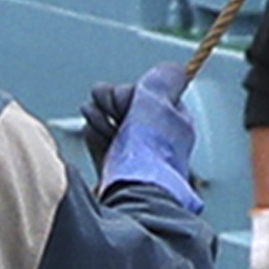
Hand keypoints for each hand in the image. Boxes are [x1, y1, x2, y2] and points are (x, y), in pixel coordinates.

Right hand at [96, 65, 198, 210]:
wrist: (132, 198)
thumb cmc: (149, 154)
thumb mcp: (159, 105)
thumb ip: (162, 82)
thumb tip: (172, 69)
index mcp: (175, 124)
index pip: (148, 94)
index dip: (129, 92)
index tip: (121, 98)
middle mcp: (158, 141)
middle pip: (127, 107)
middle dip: (111, 102)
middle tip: (106, 109)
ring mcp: (136, 157)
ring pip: (112, 123)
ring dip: (100, 118)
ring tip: (99, 125)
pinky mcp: (115, 171)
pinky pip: (101, 143)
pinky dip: (95, 135)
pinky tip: (93, 132)